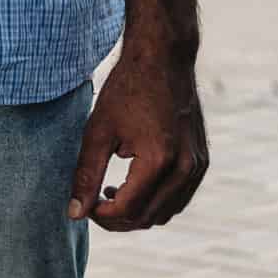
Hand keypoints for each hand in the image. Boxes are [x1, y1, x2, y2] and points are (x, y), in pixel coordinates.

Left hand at [67, 46, 207, 231]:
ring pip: (166, 213)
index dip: (101, 216)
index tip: (83, 206)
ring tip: (109, 193)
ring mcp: (198, 166)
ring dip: (137, 212)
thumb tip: (75, 213)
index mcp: (159, 160)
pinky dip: (155, 201)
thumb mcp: (98, 131)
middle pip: (148, 218)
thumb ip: (86, 175)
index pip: (128, 210)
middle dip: (117, 219)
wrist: (163, 58)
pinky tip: (131, 184)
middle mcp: (185, 168)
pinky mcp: (201, 161)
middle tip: (92, 203)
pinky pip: (178, 197)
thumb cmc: (127, 89)